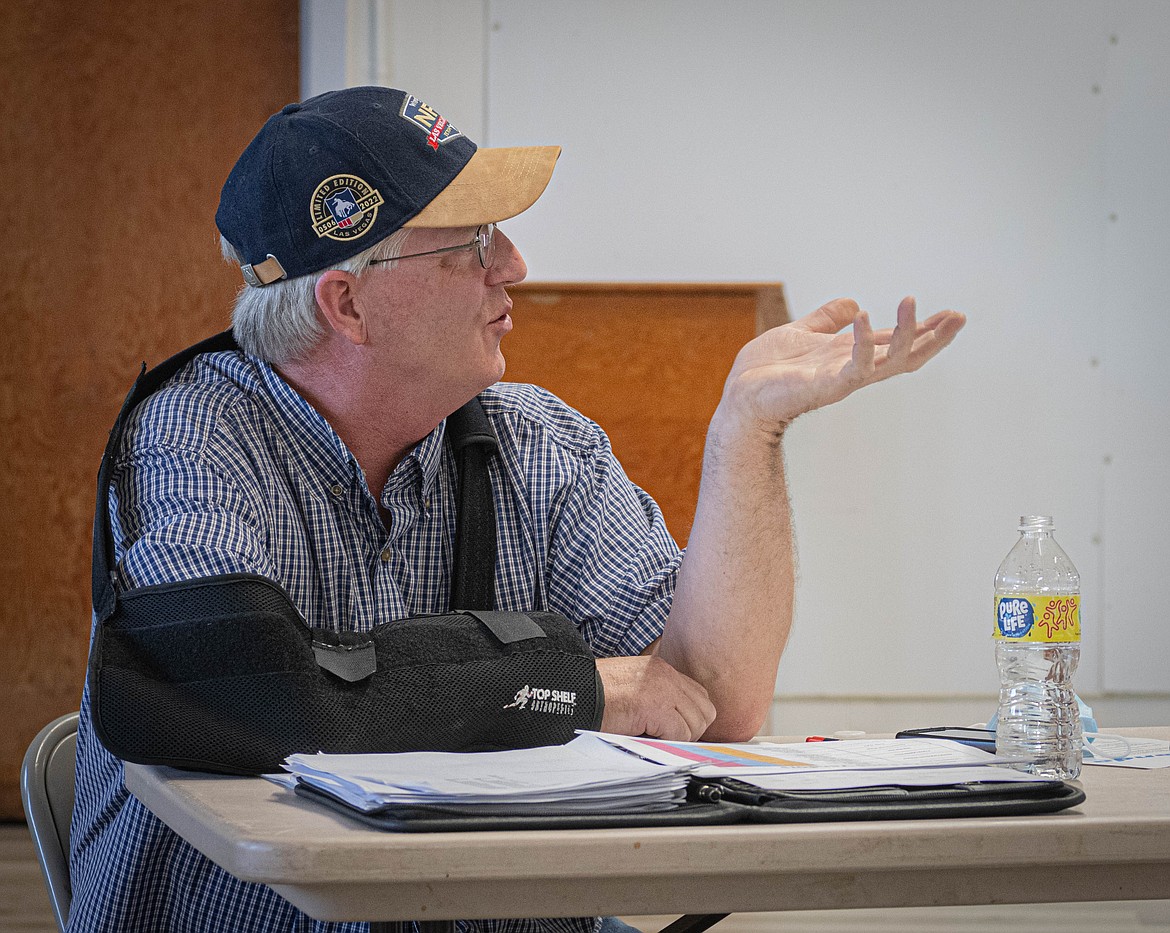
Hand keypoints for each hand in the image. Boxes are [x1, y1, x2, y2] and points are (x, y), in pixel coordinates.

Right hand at [596, 655, 716, 740]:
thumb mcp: (632, 687)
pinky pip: (680, 734)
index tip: (679, 730)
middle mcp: (665, 675)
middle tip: (668, 737)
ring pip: (696, 724)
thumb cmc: (596, 695)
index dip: (692, 717)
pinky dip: (668, 742)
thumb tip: (677, 723)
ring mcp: (663, 689)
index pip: (698, 695)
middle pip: (705, 710)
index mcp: (659, 668)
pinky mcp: (656, 707)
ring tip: (655, 736)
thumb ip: (657, 697)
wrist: (576, 693)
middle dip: (691, 730)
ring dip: (679, 737)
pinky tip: (649, 737)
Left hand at [720, 296, 965, 432]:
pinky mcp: (825, 386)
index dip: (924, 330)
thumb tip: (852, 303)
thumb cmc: (766, 372)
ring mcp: (842, 380)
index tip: (951, 315)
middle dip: (935, 338)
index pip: (895, 342)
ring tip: (911, 301)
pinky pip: (853, 366)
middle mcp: (852, 370)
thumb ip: (826, 320)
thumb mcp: (800, 333)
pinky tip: (862, 315)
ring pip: (889, 360)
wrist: (739, 397)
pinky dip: (861, 342)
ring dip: (906, 333)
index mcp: (849, 356)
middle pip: (906, 355)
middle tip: (959, 316)